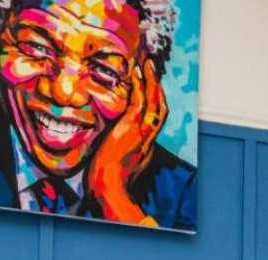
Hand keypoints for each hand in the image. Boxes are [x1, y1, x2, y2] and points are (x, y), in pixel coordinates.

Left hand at [86, 60, 167, 224]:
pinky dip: (141, 84)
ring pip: (155, 101)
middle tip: (152, 69)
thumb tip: (108, 148)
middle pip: (161, 108)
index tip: (150, 91)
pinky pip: (141, 100)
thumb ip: (118, 154)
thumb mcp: (117, 167)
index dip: (154, 104)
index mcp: (146, 148)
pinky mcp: (132, 127)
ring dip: (153, 80)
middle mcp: (149, 138)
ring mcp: (142, 132)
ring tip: (148, 64)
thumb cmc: (107, 182)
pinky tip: (137, 71)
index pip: (154, 121)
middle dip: (158, 88)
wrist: (109, 188)